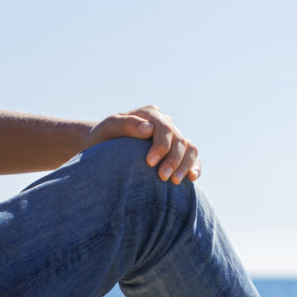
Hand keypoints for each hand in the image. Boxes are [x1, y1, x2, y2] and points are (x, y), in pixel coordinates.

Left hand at [86, 105, 200, 184]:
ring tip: (175, 181)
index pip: (164, 128)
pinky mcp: (175, 151)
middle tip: (162, 177)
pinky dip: (194, 166)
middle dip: (173, 159)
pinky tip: (192, 178)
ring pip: (190, 148)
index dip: (161, 146)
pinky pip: (191, 157)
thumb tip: (149, 129)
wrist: (102, 145)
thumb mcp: (108, 128)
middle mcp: (164, 123)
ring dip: (186, 165)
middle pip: (179, 140)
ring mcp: (171, 137)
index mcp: (150, 114)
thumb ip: (126, 125)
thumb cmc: (102, 137)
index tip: (150, 163)